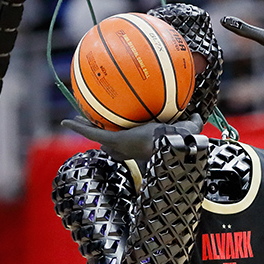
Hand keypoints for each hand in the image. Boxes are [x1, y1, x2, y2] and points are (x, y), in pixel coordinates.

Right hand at [61, 114, 203, 162]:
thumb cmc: (178, 140)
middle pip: (113, 148)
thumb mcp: (187, 129)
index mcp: (143, 145)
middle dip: (106, 143)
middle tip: (99, 137)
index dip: (128, 145)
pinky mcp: (112, 141)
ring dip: (85, 132)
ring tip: (72, 124)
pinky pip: (90, 132)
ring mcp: (118, 145)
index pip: (132, 147)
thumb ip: (193, 122)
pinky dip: (77, 127)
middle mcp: (128, 147)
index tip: (124, 139)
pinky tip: (64, 122)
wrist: (167, 145)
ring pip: (98, 138)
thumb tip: (198, 115)